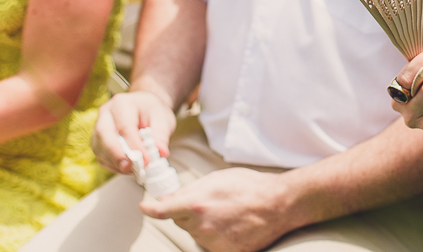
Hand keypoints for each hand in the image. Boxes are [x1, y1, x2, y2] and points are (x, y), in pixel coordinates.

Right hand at [92, 90, 176, 173]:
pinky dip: (112, 165)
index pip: (125, 127)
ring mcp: (98, 126)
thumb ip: (161, 135)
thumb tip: (161, 152)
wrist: (144, 107)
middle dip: (116, 154)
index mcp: (122, 103)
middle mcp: (106, 113)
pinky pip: (100, 156)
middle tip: (130, 168)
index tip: (147, 160)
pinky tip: (127, 169)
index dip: (135, 146)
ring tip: (133, 170)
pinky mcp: (98, 140)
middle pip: (104, 135)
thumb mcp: (163, 118)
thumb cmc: (152, 111)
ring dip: (115, 162)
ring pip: (99, 147)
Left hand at [140, 167, 296, 251]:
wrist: (278, 204)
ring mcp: (213, 242)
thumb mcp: (217, 178)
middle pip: (181, 221)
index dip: (151, 209)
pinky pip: (211, 244)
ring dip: (203, 224)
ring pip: (196, 233)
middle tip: (210, 202)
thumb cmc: (249, 186)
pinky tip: (232, 225)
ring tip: (227, 212)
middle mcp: (201, 226)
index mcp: (197, 204)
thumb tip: (169, 199)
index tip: (144, 207)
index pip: (164, 210)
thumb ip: (191, 189)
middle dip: (188, 212)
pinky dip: (217, 236)